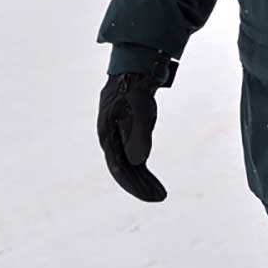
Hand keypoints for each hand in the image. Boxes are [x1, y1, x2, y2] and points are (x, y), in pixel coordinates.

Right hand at [98, 73, 166, 201]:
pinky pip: (134, 156)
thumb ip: (140, 135)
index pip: (119, 167)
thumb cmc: (135, 88)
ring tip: (160, 193)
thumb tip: (138, 162)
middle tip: (160, 197)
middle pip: (125, 170)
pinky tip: (151, 178)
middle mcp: (111, 140)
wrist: (135, 69)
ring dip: (143, 180)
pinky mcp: (128, 133)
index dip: (134, 184)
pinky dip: (143, 169)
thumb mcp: (141, 110)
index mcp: (108, 135)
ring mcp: (119, 137)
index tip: (150, 196)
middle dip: (141, 186)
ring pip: (130, 165)